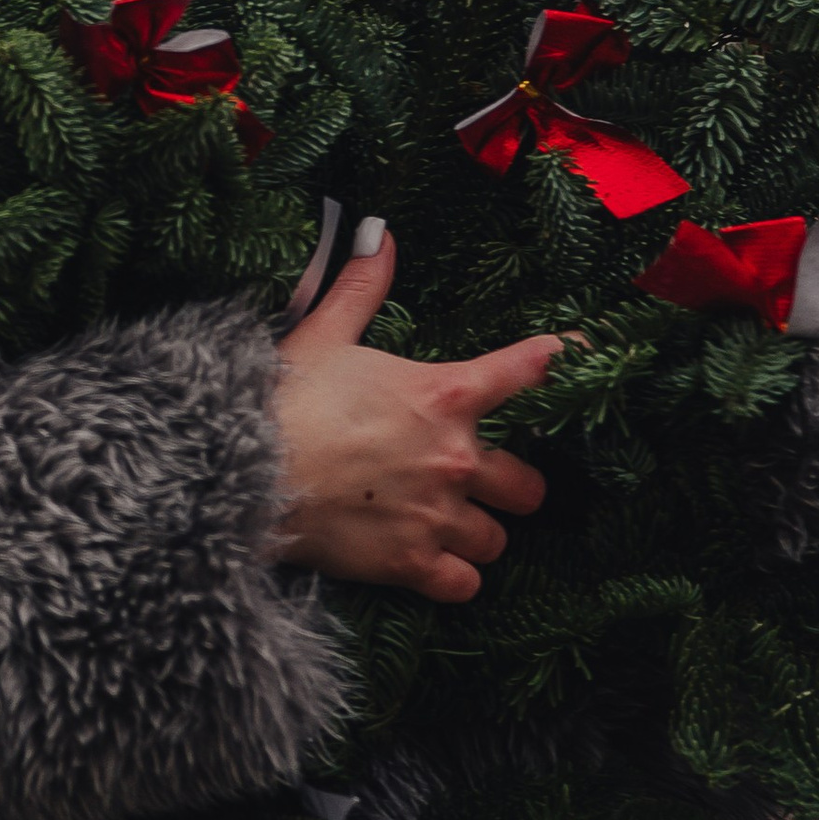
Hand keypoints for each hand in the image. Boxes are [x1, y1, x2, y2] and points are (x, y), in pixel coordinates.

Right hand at [273, 227, 556, 603]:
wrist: (240, 469)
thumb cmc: (284, 397)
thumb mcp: (324, 332)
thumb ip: (362, 286)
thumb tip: (380, 234)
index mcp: (444, 394)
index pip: (526, 370)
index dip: (560, 360)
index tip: (579, 354)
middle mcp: (455, 458)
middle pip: (527, 485)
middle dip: (510, 486)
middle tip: (482, 481)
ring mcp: (437, 516)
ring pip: (496, 539)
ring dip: (477, 533)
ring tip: (449, 525)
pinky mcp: (411, 564)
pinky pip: (466, 585)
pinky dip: (454, 578)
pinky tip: (433, 565)